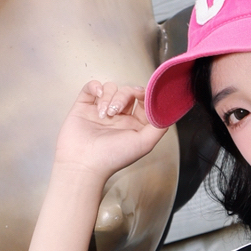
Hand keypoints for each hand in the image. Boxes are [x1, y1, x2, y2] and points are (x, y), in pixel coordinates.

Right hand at [53, 80, 167, 181]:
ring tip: (103, 114)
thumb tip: (167, 110)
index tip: (142, 95)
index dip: (145, 95)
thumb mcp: (145, 143)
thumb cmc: (113, 157)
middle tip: (116, 111)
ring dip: (108, 97)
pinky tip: (97, 97)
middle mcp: (119, 117)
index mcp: (134, 125)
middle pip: (127, 91)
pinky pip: (92, 87)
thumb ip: (159, 126)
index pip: (144, 101)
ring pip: (110, 88)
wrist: (84, 163)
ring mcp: (101, 111)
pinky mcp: (84, 107)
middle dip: (124, 96)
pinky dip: (95, 87)